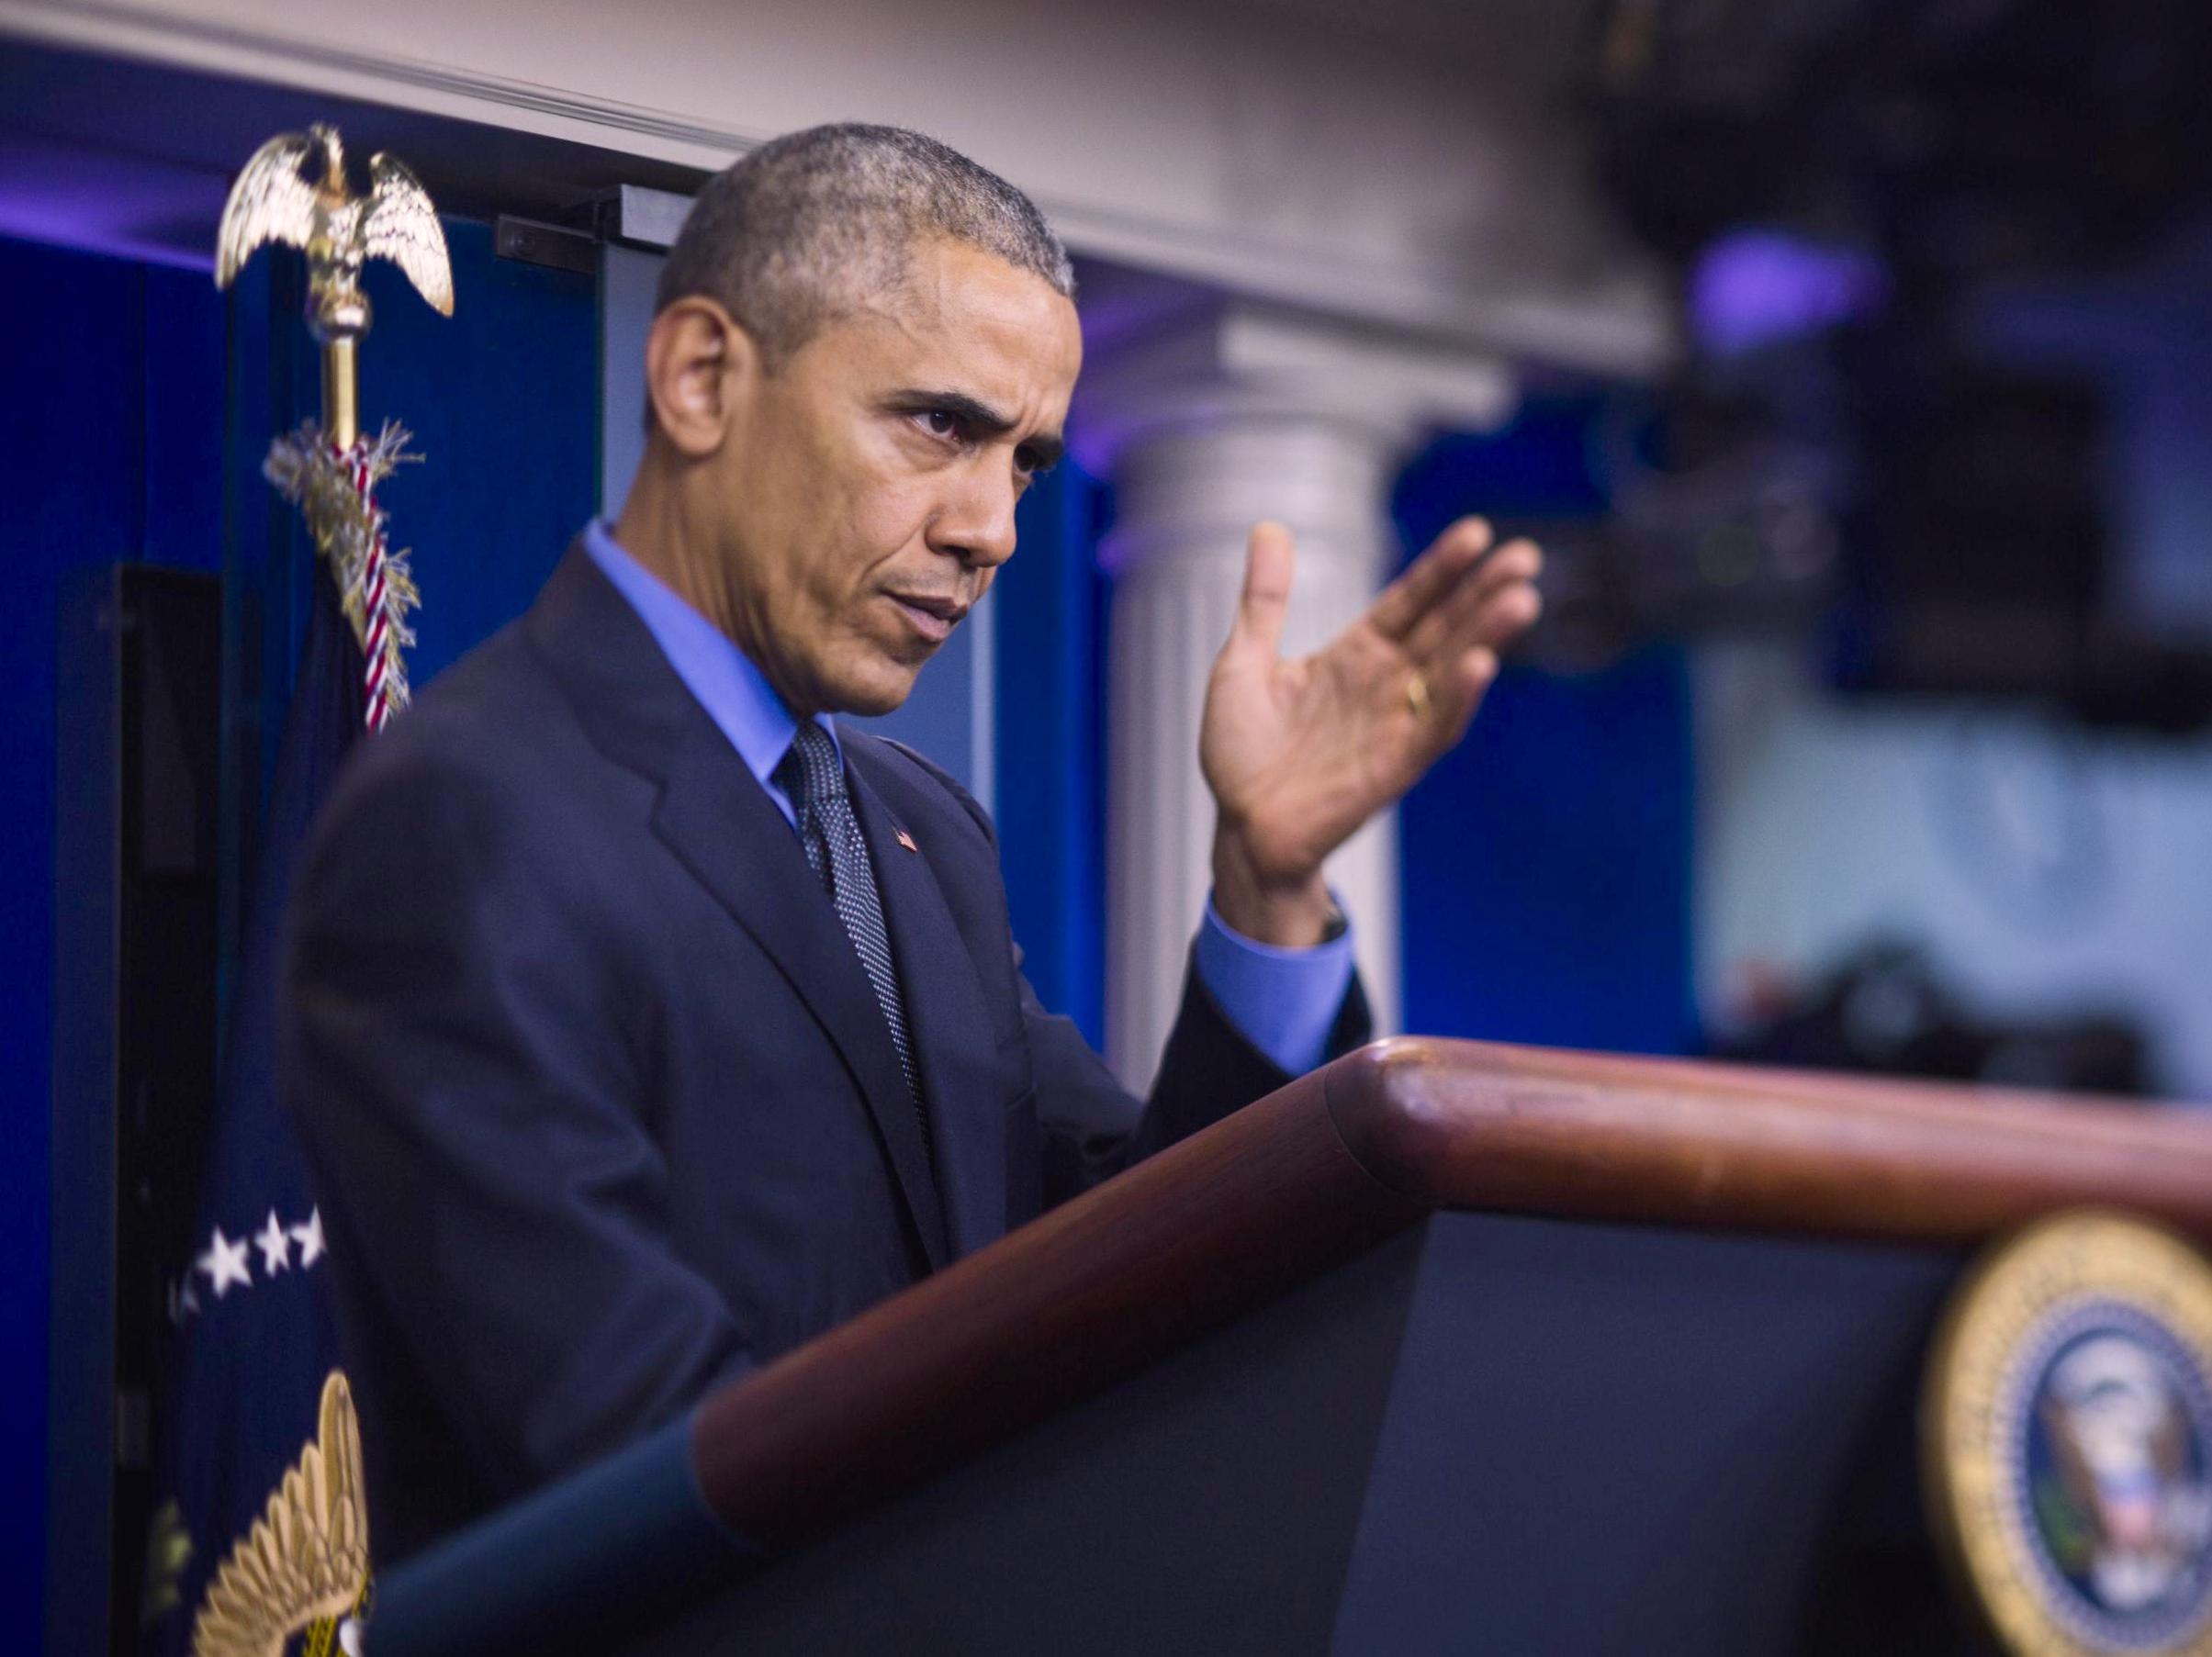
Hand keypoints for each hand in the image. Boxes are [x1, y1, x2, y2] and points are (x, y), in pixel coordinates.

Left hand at [1200, 516, 1541, 945]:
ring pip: (1450, 674)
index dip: (1441, 570)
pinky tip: (1480, 664)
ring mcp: (1393, 725)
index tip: (1478, 531)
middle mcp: (1384, 686)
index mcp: (1355, 656)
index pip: (1410, 602)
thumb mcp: (1243, 662)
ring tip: (1521, 600)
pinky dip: (1456, 697)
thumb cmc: (1241, 752)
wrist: (1239, 827)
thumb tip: (1270, 527)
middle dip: (1484, 594)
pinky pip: (1432, 728)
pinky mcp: (1393, 766)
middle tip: (1525, 556)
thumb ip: (1265, 600)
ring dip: (1487, 639)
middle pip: (1445, 630)